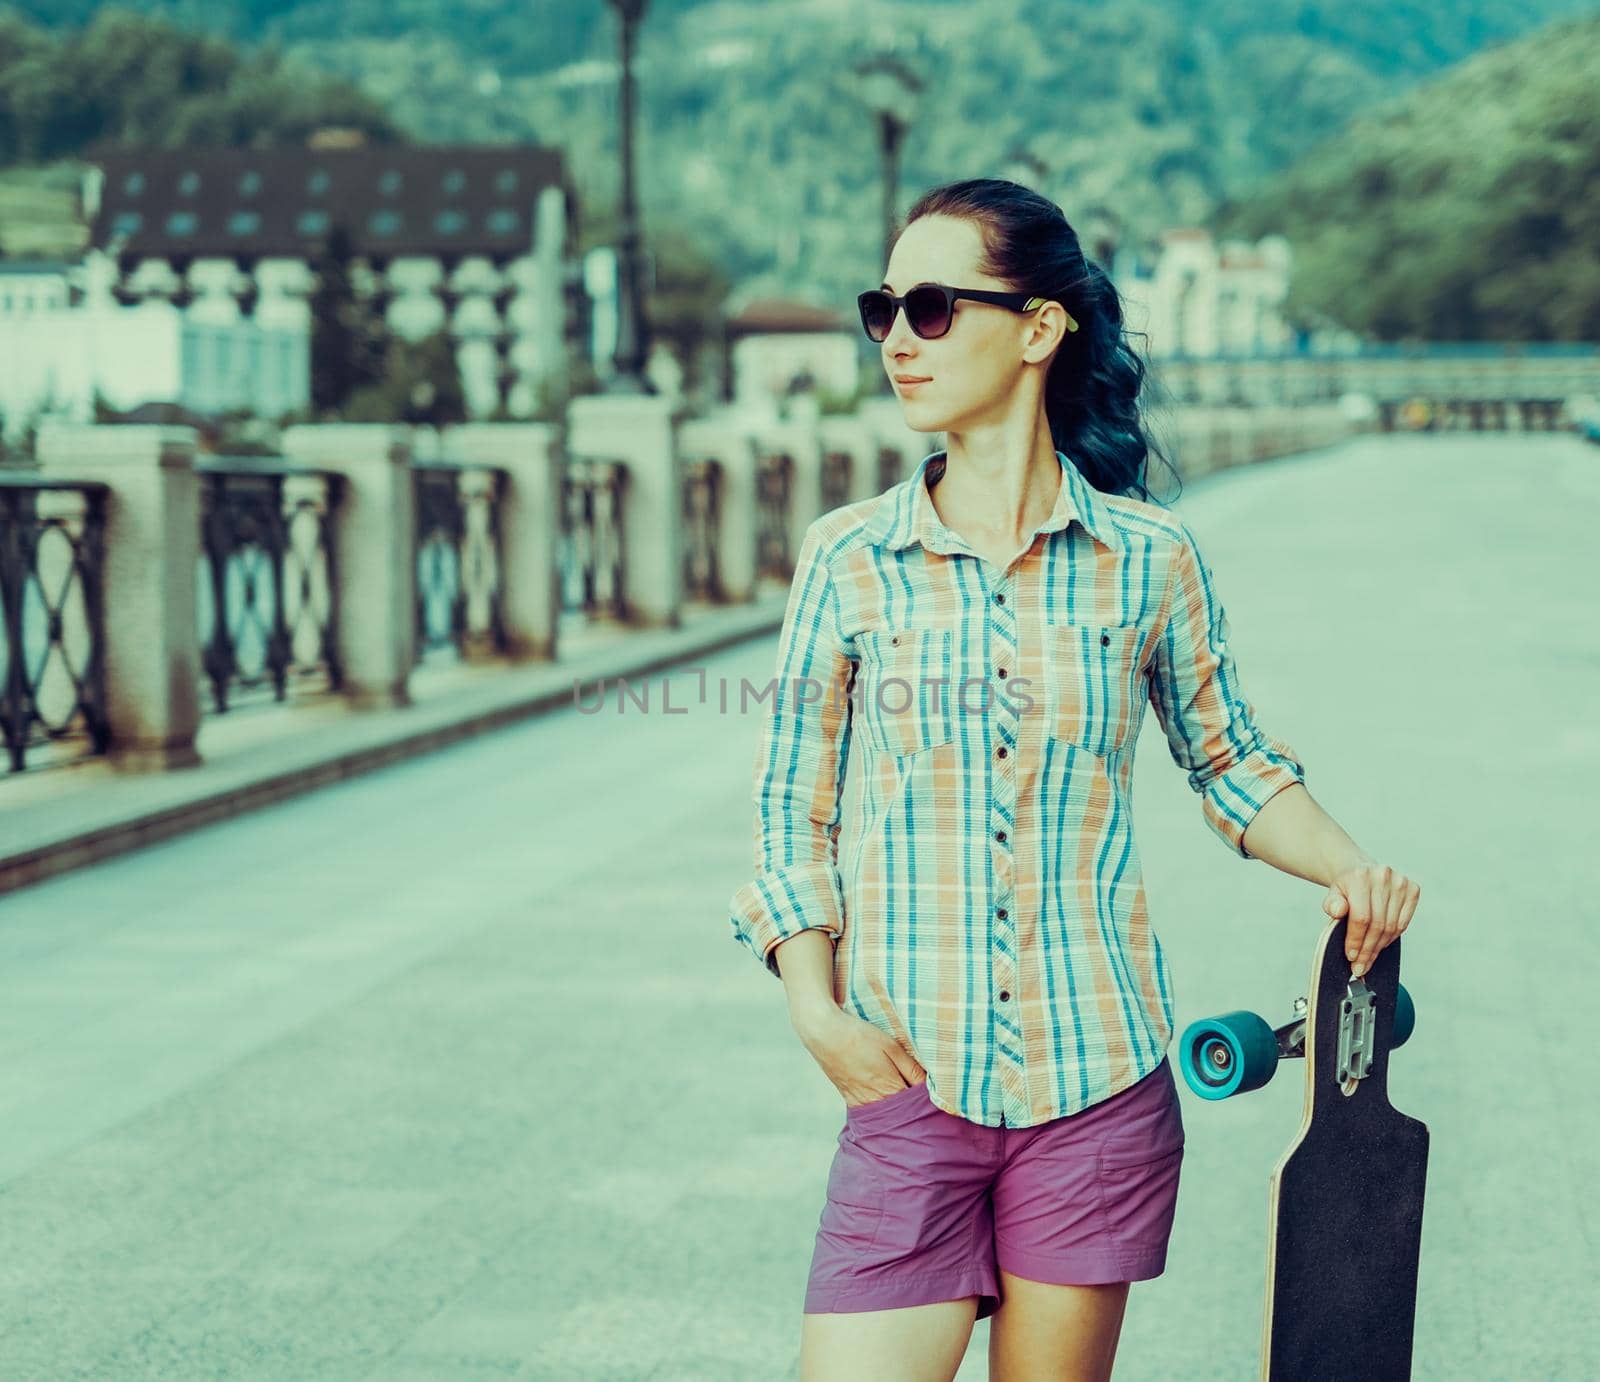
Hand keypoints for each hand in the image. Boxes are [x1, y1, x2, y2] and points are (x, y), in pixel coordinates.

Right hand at [793, 1005, 927, 1107]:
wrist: (824, 1034)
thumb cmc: (859, 1036)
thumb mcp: (891, 1047)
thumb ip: (912, 1068)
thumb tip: (931, 1086)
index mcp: (890, 1088)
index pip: (917, 1107)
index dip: (929, 1104)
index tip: (940, 1101)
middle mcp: (875, 1101)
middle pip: (902, 1115)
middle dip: (915, 1111)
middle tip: (929, 1107)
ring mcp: (860, 1101)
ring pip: (886, 1115)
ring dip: (898, 1112)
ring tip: (909, 1104)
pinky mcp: (849, 1098)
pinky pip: (870, 1111)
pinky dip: (881, 1109)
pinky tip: (886, 1102)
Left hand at [1323, 857, 1420, 977]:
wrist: (1359, 870)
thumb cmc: (1345, 888)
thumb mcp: (1333, 894)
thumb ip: (1332, 904)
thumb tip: (1337, 911)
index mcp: (1360, 877)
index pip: (1361, 918)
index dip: (1357, 941)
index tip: (1351, 957)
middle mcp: (1383, 876)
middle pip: (1378, 925)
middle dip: (1368, 950)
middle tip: (1360, 967)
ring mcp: (1400, 882)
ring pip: (1392, 927)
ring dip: (1380, 947)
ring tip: (1369, 959)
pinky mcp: (1412, 889)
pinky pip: (1403, 922)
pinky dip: (1392, 938)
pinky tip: (1381, 944)